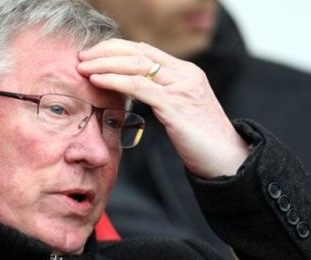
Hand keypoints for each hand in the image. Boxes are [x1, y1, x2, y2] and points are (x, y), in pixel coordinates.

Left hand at [78, 39, 248, 177]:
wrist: (228, 159)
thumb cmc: (202, 140)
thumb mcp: (182, 110)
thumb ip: (163, 95)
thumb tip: (136, 92)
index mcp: (186, 72)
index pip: (146, 50)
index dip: (117, 49)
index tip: (95, 54)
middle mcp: (185, 74)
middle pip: (139, 51)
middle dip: (106, 51)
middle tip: (82, 57)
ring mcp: (181, 87)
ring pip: (136, 65)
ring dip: (104, 63)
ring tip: (82, 67)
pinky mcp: (175, 105)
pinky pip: (139, 86)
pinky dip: (114, 80)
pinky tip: (97, 80)